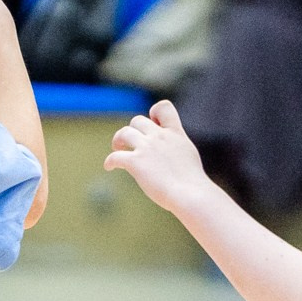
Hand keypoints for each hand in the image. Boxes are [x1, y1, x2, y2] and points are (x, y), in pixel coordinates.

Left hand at [107, 100, 216, 215]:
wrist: (190, 193)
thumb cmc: (192, 182)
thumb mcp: (188, 154)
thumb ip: (175, 147)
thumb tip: (168, 152)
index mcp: (176, 133)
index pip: (163, 107)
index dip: (153, 114)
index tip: (151, 126)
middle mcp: (160, 136)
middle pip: (137, 120)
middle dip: (131, 130)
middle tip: (128, 144)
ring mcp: (147, 148)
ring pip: (124, 133)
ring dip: (117, 140)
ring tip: (117, 150)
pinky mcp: (136, 162)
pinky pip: (115, 156)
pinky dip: (109, 161)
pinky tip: (109, 167)